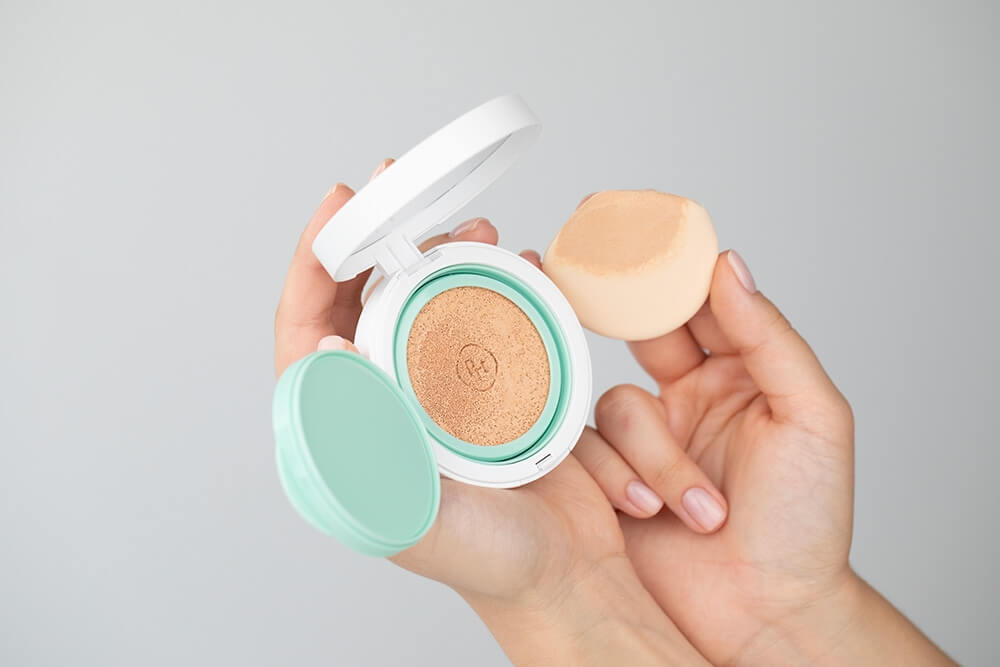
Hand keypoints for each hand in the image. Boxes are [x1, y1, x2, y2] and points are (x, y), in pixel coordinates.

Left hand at [274, 161, 708, 665]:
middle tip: (403, 191)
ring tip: (477, 230)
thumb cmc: (489, 561)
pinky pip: (482, 317)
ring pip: (422, 301)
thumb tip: (323, 352)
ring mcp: (438, 390)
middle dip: (379, 239)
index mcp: (346, 432)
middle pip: (361, 299)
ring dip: (441, 254)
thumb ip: (365, 442)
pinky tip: (519, 267)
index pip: (306, 330)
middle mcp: (386, 402)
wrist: (570, 577)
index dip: (312, 263)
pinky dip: (496, 283)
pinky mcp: (490, 386)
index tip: (338, 206)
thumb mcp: (414, 510)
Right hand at [574, 249, 953, 664]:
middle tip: (592, 282)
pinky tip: (653, 514)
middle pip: (642, 332)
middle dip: (623, 313)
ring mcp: (647, 436)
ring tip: (702, 509)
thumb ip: (768, 338)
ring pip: (616, 404)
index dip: (669, 266)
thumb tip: (727, 267)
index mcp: (740, 373)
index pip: (699, 302)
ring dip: (658, 456)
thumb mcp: (812, 418)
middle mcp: (688, 396)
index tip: (637, 229)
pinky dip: (621, 479)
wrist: (764, 613)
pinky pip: (589, 451)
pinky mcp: (609, 476)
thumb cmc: (805, 523)